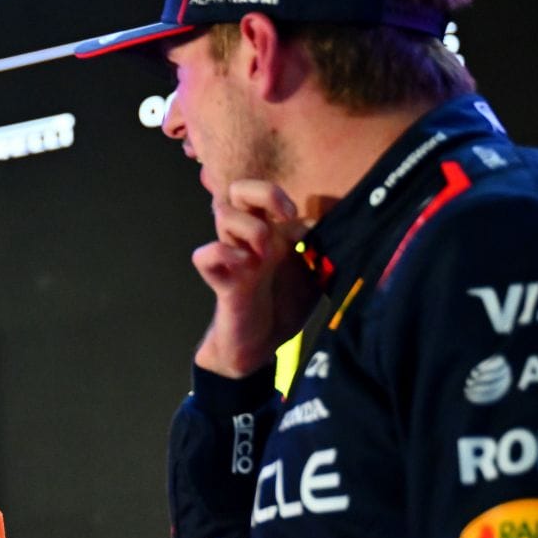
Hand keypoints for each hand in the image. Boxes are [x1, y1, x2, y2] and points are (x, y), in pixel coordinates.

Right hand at [191, 178, 320, 377]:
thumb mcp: (316, 272)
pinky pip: (204, 256)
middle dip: (264, 193)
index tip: (312, 223)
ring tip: (267, 253)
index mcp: (273, 233)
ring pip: (222, 214)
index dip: (288, 198)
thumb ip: (323, 247)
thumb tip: (333, 222)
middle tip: (286, 216)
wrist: (261, 347)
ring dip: (250, 227)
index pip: (265, 193)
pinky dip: (221, 255)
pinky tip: (244, 269)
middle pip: (238, 190)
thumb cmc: (285, 306)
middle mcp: (250, 240)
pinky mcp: (223, 282)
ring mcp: (235, 258)